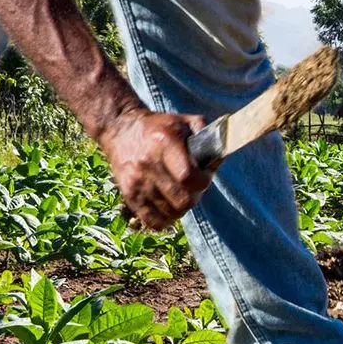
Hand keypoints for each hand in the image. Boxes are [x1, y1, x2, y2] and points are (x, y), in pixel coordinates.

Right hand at [97, 107, 212, 230]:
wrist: (121, 129)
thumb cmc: (160, 127)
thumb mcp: (185, 122)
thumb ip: (208, 134)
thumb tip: (221, 155)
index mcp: (165, 143)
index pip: (189, 177)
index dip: (203, 181)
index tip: (204, 175)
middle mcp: (149, 164)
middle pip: (183, 201)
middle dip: (195, 197)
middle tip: (194, 188)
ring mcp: (137, 182)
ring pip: (171, 214)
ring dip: (181, 208)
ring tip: (181, 195)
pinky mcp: (129, 195)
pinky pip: (153, 221)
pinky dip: (165, 219)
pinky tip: (168, 207)